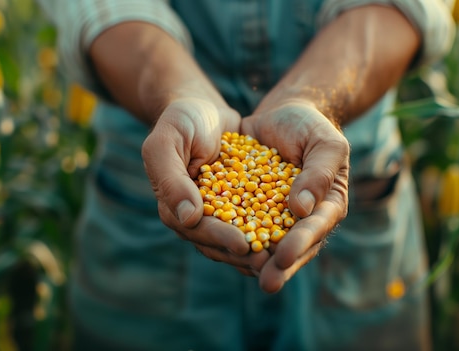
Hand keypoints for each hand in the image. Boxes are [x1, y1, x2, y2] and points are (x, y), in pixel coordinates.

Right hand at [141, 98, 269, 275]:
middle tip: (270, 261)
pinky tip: (292, 233)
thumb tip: (189, 218)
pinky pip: (256, 219)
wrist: (203, 108)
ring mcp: (220, 212)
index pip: (198, 230)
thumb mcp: (166, 143)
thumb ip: (171, 180)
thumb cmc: (181, 122)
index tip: (243, 245)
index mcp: (174, 208)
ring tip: (284, 254)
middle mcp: (197, 217)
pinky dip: (271, 228)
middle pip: (221, 242)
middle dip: (244, 253)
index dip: (220, 238)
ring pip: (239, 237)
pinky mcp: (241, 204)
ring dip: (260, 248)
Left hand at [241, 99, 349, 292]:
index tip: (284, 256)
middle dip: (279, 266)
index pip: (315, 229)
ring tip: (240, 269)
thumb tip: (302, 209)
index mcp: (327, 206)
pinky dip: (230, 236)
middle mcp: (302, 219)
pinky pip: (241, 226)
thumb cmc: (312, 128)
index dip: (300, 244)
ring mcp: (275, 217)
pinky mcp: (250, 209)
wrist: (283, 115)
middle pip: (291, 247)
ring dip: (253, 258)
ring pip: (265, 243)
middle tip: (267, 283)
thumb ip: (319, 174)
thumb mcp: (326, 144)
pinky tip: (215, 245)